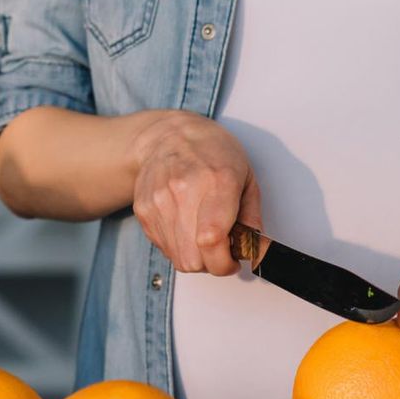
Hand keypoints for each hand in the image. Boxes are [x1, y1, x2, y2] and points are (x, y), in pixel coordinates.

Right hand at [127, 111, 261, 276]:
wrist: (169, 136)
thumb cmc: (212, 151)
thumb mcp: (246, 177)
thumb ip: (252, 217)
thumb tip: (255, 250)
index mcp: (217, 181)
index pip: (212, 240)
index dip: (224, 262)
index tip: (233, 260)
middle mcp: (183, 191)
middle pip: (194, 259)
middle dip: (211, 263)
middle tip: (220, 246)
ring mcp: (159, 202)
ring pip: (178, 258)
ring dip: (195, 255)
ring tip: (202, 231)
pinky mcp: (144, 210)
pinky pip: (164, 247)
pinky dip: (178, 244)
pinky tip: (186, 224)